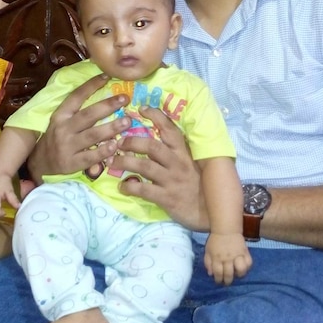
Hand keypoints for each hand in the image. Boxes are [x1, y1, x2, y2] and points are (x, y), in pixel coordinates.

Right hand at [27, 73, 129, 180]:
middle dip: (108, 105)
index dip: (91, 85)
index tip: (107, 76)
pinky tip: (115, 146)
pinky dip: (103, 151)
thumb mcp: (61, 121)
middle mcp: (63, 129)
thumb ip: (77, 110)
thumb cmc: (56, 138)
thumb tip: (100, 92)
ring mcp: (67, 146)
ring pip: (92, 135)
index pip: (76, 96)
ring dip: (111, 128)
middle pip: (88, 115)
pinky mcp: (71, 163)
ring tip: (127, 121)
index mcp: (60, 115)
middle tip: (124, 98)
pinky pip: (90, 156)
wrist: (40, 163)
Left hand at [114, 106, 206, 230]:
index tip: (141, 108)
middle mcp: (178, 163)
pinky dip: (130, 186)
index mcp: (184, 153)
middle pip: (152, 146)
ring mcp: (172, 180)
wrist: (210, 213)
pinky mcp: (167, 198)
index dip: (156, 117)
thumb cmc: (199, 186)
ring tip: (112, 162)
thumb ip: (178, 152)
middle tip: (118, 142)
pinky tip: (122, 186)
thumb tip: (158, 136)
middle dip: (132, 142)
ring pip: (145, 166)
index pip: (170, 129)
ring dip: (125, 162)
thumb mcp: (193, 164)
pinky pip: (144, 190)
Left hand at [204, 232, 251, 284]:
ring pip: (241, 269)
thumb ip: (207, 262)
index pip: (218, 273)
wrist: (226, 229)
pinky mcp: (245, 251)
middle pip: (229, 273)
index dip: (218, 280)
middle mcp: (227, 258)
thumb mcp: (207, 250)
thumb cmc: (215, 240)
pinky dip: (247, 267)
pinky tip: (243, 268)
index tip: (219, 282)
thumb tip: (210, 274)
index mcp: (217, 258)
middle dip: (227, 281)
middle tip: (227, 282)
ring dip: (239, 275)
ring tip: (237, 275)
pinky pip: (249, 262)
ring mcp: (237, 255)